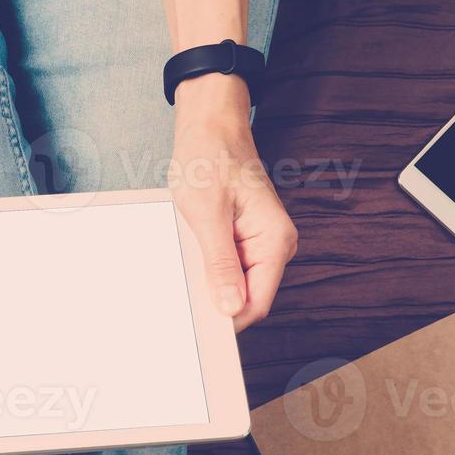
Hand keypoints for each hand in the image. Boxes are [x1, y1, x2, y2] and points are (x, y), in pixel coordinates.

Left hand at [169, 74, 296, 330]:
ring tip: (185, 261)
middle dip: (214, 301)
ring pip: (233, 285)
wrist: (210, 125)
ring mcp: (259, 245)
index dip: (227, 320)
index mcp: (275, 241)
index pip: (255, 304)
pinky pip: (226, 268)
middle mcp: (274, 247)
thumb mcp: (208, 213)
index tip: (196, 329)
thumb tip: (230, 307)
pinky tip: (189, 253)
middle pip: (245, 298)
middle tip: (180, 298)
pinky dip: (205, 267)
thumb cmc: (210, 158)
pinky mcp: (243, 241)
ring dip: (207, 282)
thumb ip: (220, 263)